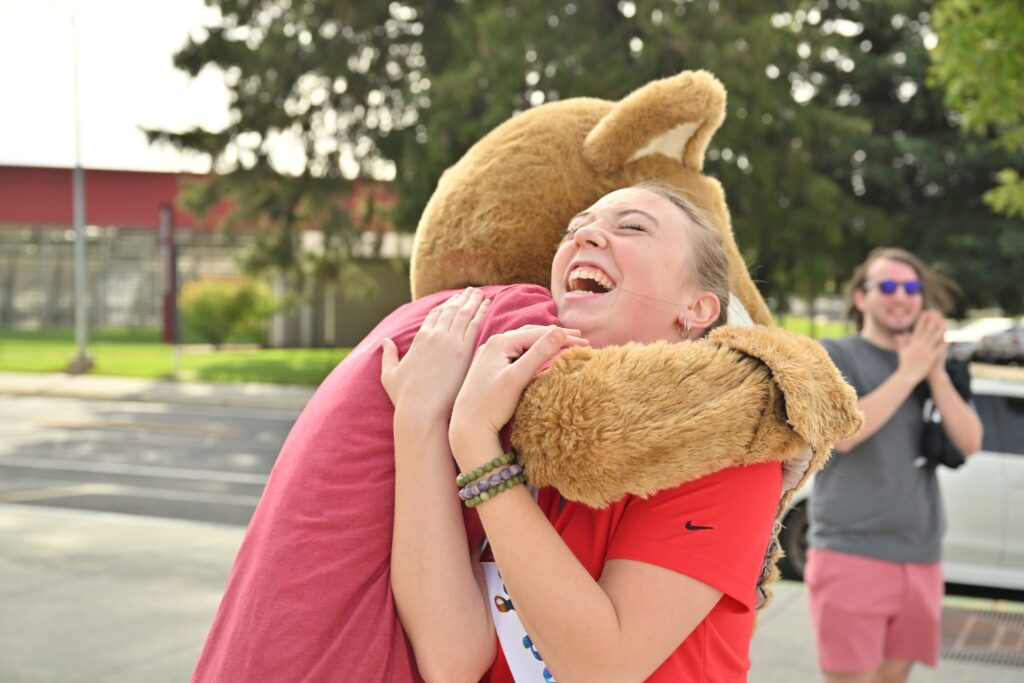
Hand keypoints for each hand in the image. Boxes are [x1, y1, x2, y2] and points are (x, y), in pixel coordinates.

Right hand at [380, 288, 488, 419]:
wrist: (422, 411)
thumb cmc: (405, 398)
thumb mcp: (390, 374)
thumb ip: (388, 355)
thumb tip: (385, 341)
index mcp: (419, 338)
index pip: (434, 315)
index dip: (445, 306)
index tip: (453, 300)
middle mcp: (435, 336)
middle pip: (450, 310)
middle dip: (461, 299)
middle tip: (471, 291)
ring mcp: (450, 342)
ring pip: (464, 313)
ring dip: (473, 301)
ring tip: (480, 294)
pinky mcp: (464, 351)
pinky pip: (475, 324)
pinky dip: (481, 312)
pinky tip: (487, 304)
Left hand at [449, 325, 587, 456]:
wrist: (467, 425)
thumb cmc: (491, 404)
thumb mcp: (517, 378)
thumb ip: (539, 353)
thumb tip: (560, 331)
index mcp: (500, 342)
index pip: (538, 334)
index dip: (563, 337)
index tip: (585, 341)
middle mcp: (493, 343)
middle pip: (530, 334)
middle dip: (555, 335)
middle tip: (579, 336)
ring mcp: (489, 354)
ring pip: (522, 342)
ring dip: (543, 341)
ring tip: (563, 341)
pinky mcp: (489, 366)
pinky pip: (515, 351)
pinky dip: (531, 350)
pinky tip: (539, 353)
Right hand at [895, 310, 946, 384]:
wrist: (907, 376)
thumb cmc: (904, 364)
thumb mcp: (902, 351)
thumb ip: (902, 342)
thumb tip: (900, 334)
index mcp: (913, 343)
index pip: (918, 328)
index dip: (922, 319)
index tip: (926, 312)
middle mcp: (920, 345)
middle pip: (927, 330)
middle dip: (932, 320)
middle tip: (936, 312)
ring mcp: (926, 350)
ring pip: (935, 337)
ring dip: (940, 329)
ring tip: (945, 322)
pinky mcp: (932, 357)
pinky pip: (939, 347)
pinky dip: (944, 342)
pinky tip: (948, 337)